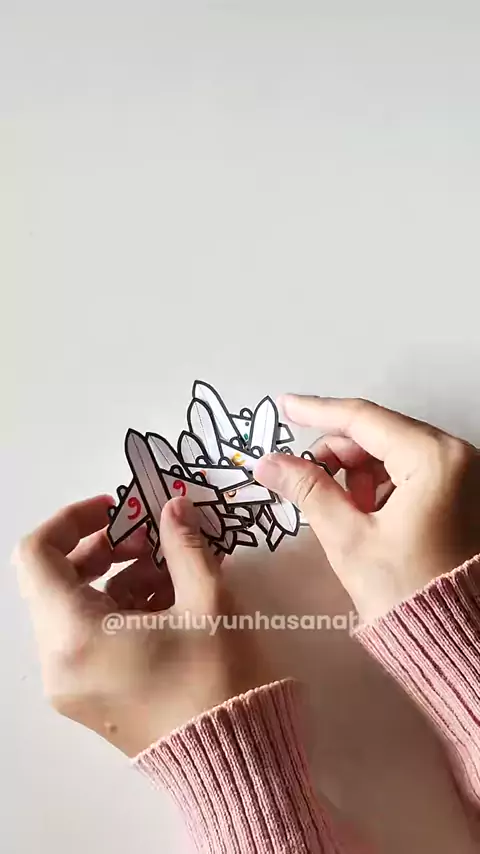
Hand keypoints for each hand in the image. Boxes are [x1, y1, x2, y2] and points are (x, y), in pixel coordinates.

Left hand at [14, 496, 265, 755]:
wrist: (235, 763)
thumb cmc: (218, 680)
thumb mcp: (208, 601)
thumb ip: (184, 544)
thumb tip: (174, 506)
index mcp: (73, 635)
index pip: (37, 554)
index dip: (71, 519)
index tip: (117, 507)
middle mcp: (57, 662)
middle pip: (55, 580)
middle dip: (102, 548)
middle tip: (151, 538)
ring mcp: (70, 685)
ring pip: (74, 608)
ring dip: (116, 578)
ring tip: (172, 571)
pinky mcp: (90, 698)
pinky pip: (88, 637)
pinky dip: (118, 610)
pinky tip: (168, 601)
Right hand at [256, 396, 479, 622]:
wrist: (457, 640)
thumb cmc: (407, 592)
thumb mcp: (349, 538)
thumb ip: (308, 490)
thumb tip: (269, 462)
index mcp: (433, 458)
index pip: (363, 419)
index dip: (317, 411)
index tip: (284, 406)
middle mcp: (457, 455)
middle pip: (379, 432)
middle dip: (338, 453)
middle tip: (308, 481)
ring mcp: (464, 472)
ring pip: (393, 450)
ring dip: (359, 471)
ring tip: (344, 512)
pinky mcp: (463, 489)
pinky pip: (412, 469)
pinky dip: (382, 484)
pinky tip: (367, 515)